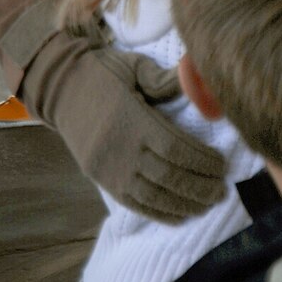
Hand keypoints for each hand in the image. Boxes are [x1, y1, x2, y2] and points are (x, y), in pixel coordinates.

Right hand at [24, 34, 227, 221]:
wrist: (59, 88)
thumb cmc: (104, 73)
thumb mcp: (135, 66)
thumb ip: (167, 80)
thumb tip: (202, 81)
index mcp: (130, 118)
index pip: (174, 148)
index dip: (202, 161)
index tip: (222, 165)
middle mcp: (119, 148)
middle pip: (168, 176)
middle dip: (200, 187)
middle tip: (222, 190)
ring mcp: (109, 168)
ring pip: (153, 196)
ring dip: (185, 204)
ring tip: (207, 204)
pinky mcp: (102, 180)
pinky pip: (135, 204)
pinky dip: (161, 214)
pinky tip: (181, 215)